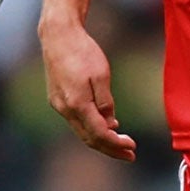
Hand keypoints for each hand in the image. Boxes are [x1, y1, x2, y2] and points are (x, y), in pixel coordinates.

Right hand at [40, 17, 136, 161]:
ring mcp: (58, 105)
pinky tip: (104, 125)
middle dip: (110, 149)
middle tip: (130, 155)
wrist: (58, 35)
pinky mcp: (56, 98)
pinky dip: (91, 127)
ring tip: (120, 144)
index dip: (117, 145)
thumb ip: (106, 102)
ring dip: (101, 139)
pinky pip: (76, 120)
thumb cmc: (82, 51)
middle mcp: (65, 109)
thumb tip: (111, 124)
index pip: (99, 135)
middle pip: (89, 138)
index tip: (132, 148)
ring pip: (81, 130)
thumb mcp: (101, 75)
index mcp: (77, 104)